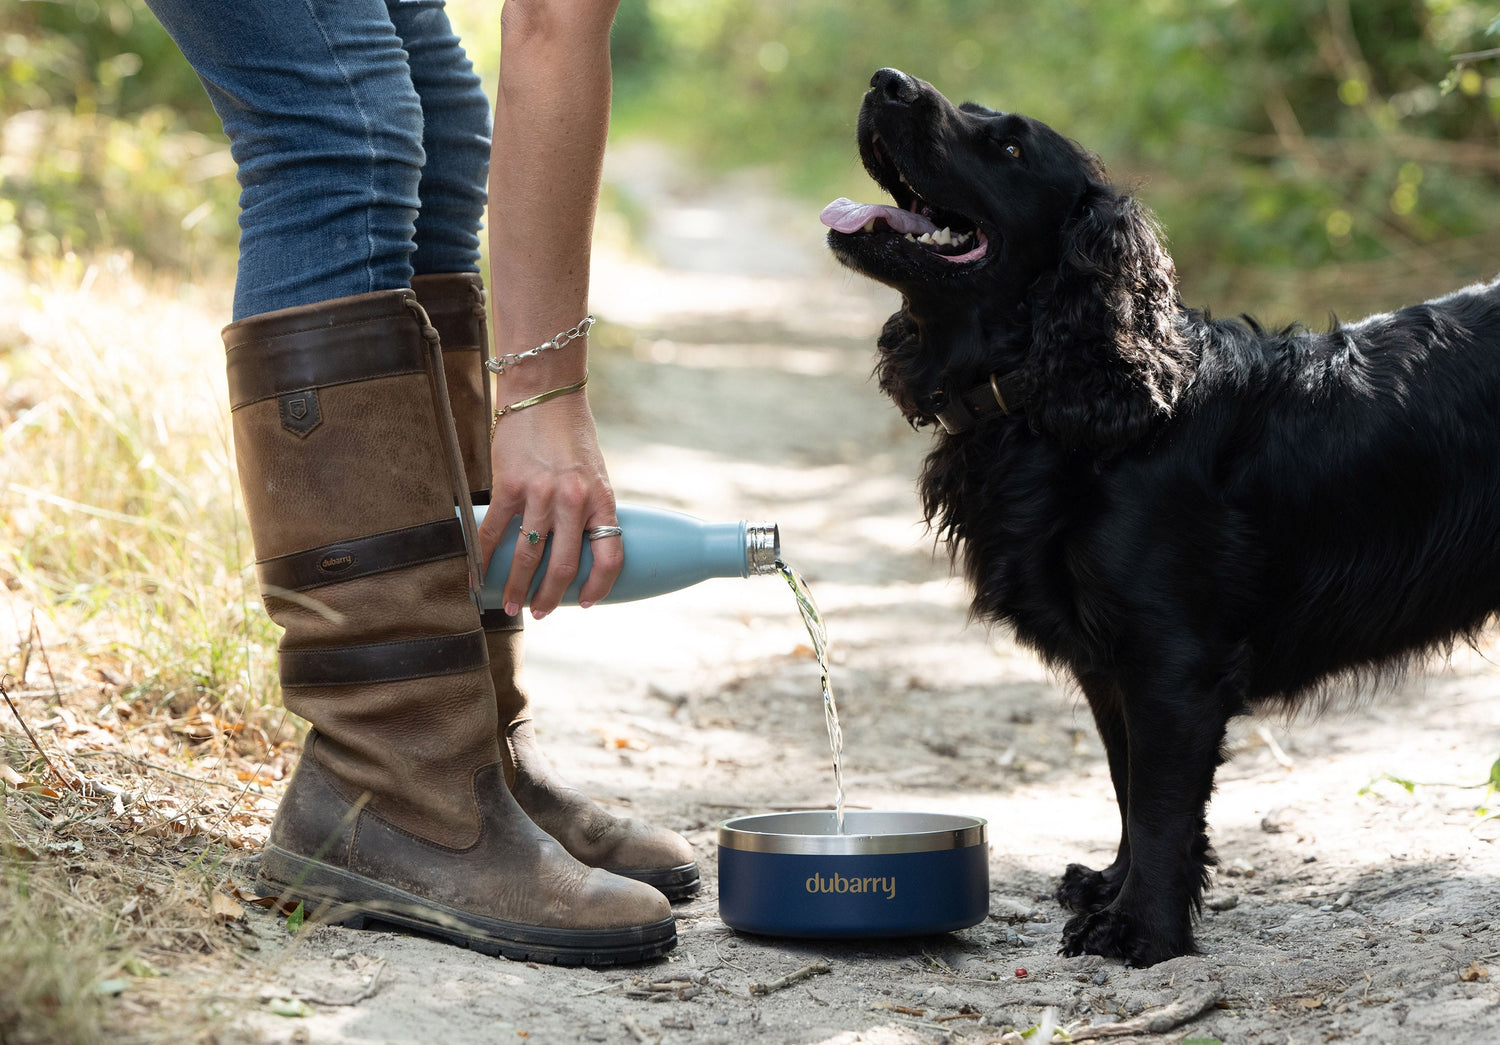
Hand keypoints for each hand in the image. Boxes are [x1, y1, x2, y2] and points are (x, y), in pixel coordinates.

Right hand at [478, 391, 621, 616]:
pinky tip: (476, 576)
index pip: (609, 556)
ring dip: (516, 586)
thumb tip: (577, 550)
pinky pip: (493, 531)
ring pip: (528, 555)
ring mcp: (540, 492)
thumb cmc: (571, 435)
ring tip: (509, 605)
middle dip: (550, 597)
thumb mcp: (593, 474)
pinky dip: (483, 558)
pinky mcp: (508, 484)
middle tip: (540, 614)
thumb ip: (587, 508)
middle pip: (564, 565)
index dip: (599, 587)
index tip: (587, 603)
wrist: (545, 394)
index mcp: (602, 498)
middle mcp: (574, 499)